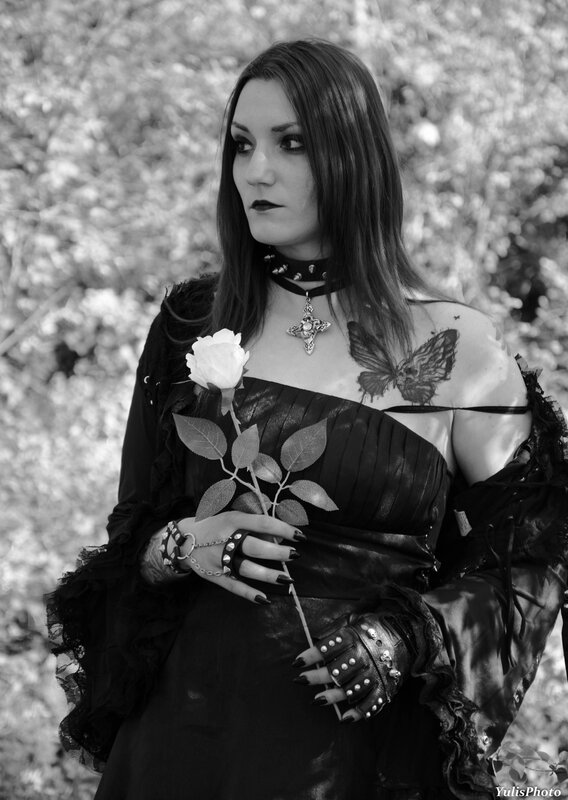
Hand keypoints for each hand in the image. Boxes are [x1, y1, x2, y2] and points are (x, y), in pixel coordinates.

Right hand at [176, 511, 303, 604]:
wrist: (182, 540)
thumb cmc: (215, 526)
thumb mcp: (233, 516)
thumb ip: (254, 524)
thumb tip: (279, 537)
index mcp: (232, 520)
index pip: (262, 523)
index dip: (283, 529)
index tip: (300, 536)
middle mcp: (225, 539)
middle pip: (255, 547)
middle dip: (278, 553)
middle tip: (295, 555)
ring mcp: (219, 559)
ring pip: (247, 568)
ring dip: (269, 575)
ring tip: (287, 579)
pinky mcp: (214, 576)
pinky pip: (234, 586)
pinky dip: (249, 594)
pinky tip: (265, 599)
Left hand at [292, 613, 410, 722]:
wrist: (407, 636)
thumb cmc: (374, 629)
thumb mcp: (355, 620)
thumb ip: (336, 629)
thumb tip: (314, 637)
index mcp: (355, 638)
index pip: (329, 648)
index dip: (311, 655)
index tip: (297, 662)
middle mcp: (364, 657)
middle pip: (337, 670)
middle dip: (317, 676)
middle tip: (301, 680)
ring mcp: (375, 674)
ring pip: (351, 689)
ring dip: (333, 696)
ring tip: (317, 700)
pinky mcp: (386, 688)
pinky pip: (372, 704)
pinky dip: (358, 713)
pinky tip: (344, 718)